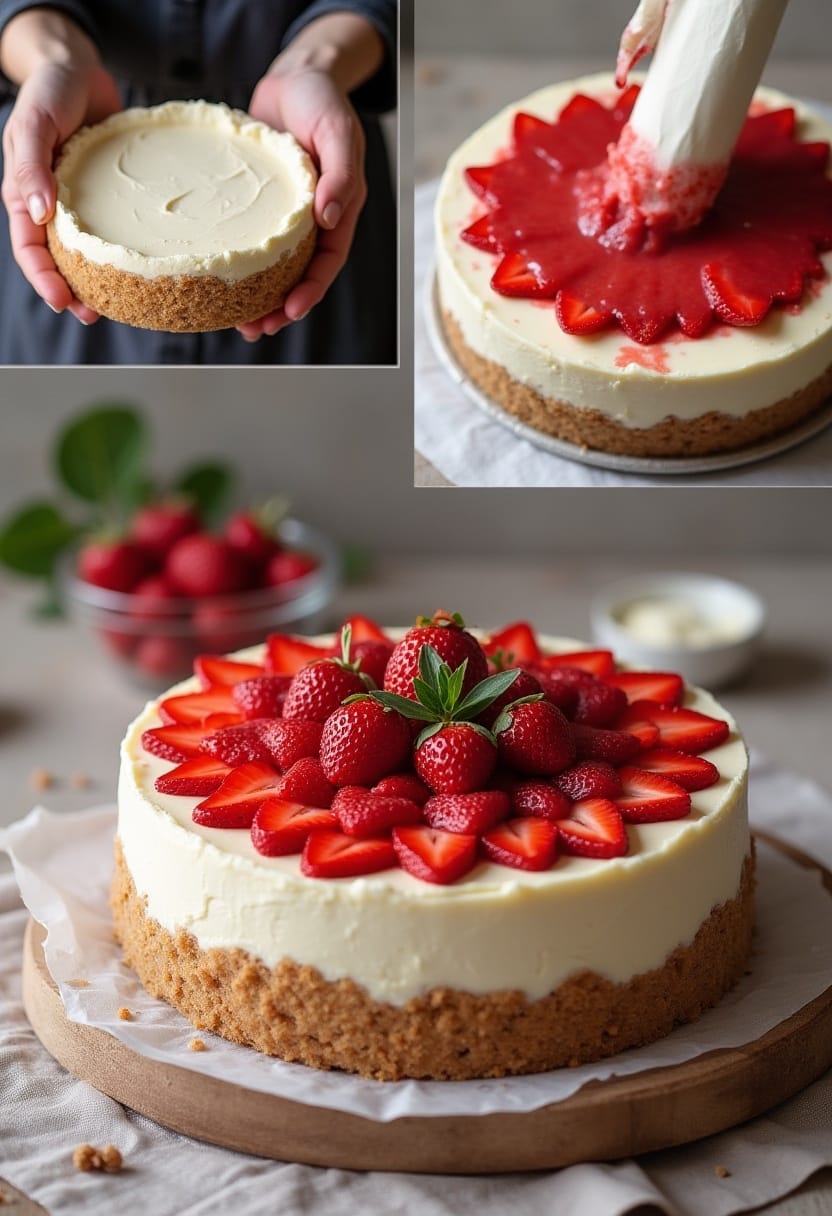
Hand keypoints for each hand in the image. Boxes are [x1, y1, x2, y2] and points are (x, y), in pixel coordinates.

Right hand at [1, 61, 120, 320]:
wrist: (78, 67)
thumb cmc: (49, 91)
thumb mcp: (33, 124)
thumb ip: (31, 167)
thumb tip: (38, 214)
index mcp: (25, 194)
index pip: (29, 249)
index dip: (43, 279)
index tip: (63, 302)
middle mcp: (52, 205)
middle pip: (57, 260)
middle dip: (72, 292)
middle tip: (93, 315)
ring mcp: (80, 203)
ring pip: (86, 252)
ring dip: (99, 279)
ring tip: (119, 303)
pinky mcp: (108, 196)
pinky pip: (114, 228)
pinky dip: (124, 250)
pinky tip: (143, 266)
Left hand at [238, 66, 366, 341]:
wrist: (294, 76)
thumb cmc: (321, 99)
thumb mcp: (338, 130)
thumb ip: (341, 172)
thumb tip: (331, 217)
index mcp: (338, 210)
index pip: (327, 261)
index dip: (311, 290)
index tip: (291, 310)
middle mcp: (313, 220)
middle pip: (299, 275)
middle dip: (280, 307)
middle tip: (257, 329)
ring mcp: (284, 216)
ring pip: (273, 267)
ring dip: (257, 297)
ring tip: (238, 323)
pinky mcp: (257, 205)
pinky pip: (247, 239)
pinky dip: (235, 263)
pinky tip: (215, 279)